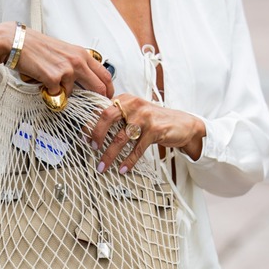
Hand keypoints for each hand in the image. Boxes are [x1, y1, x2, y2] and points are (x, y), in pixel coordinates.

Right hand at [0, 22, 113, 97]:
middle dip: (98, 99)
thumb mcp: (66, 51)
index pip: (105, 75)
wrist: (16, 42)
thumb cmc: (39, 47)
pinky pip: (57, 94)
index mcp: (83, 55)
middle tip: (94, 106)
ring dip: (64, 92)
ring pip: (74, 92)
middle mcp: (78, 62)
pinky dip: (49, 91)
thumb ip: (79, 64)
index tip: (107, 96)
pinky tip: (42, 80)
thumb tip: (88, 81)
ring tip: (51, 81)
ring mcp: (67, 70)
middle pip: (99, 87)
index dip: (109, 89)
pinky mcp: (54, 78)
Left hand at [89, 94, 206, 173]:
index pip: (102, 109)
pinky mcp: (155, 130)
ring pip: (120, 138)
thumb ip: (119, 118)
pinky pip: (137, 149)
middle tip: (92, 148)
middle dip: (96, 135)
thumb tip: (95, 132)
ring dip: (109, 155)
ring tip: (103, 166)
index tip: (84, 138)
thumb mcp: (137, 114)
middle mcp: (134, 105)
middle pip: (107, 117)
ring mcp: (145, 117)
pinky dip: (128, 161)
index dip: (90, 125)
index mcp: (126, 99)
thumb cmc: (157, 121)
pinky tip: (123, 168)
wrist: (184, 124)